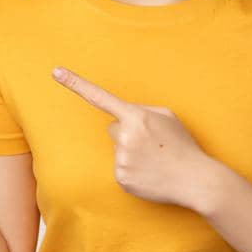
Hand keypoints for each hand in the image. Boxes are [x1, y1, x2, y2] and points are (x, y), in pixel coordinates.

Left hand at [51, 66, 221, 208]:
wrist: (195, 179)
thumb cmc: (182, 145)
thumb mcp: (167, 117)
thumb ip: (142, 111)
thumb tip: (122, 118)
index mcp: (136, 116)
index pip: (100, 97)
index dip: (75, 83)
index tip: (55, 72)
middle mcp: (125, 136)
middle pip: (114, 129)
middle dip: (128, 134)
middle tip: (153, 145)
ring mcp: (121, 159)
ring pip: (117, 149)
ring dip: (132, 153)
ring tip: (155, 160)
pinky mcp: (121, 178)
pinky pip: (120, 168)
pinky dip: (132, 170)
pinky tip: (150, 173)